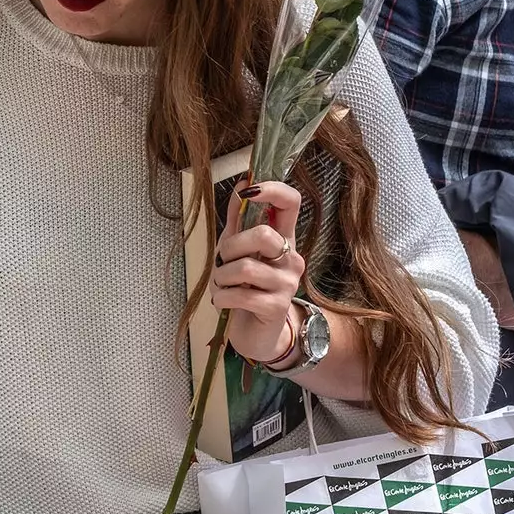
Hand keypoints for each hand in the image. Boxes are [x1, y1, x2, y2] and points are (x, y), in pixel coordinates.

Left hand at [213, 179, 306, 362]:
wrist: (255, 331)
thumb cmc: (245, 286)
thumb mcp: (237, 250)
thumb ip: (238, 220)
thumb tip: (243, 182)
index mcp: (283, 238)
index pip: (292, 203)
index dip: (272, 189)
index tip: (250, 191)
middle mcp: (291, 258)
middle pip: (264, 234)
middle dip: (231, 247)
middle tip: (224, 263)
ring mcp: (288, 283)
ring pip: (246, 267)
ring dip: (222, 278)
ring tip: (223, 286)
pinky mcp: (277, 307)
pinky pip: (240, 295)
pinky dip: (222, 298)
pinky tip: (225, 302)